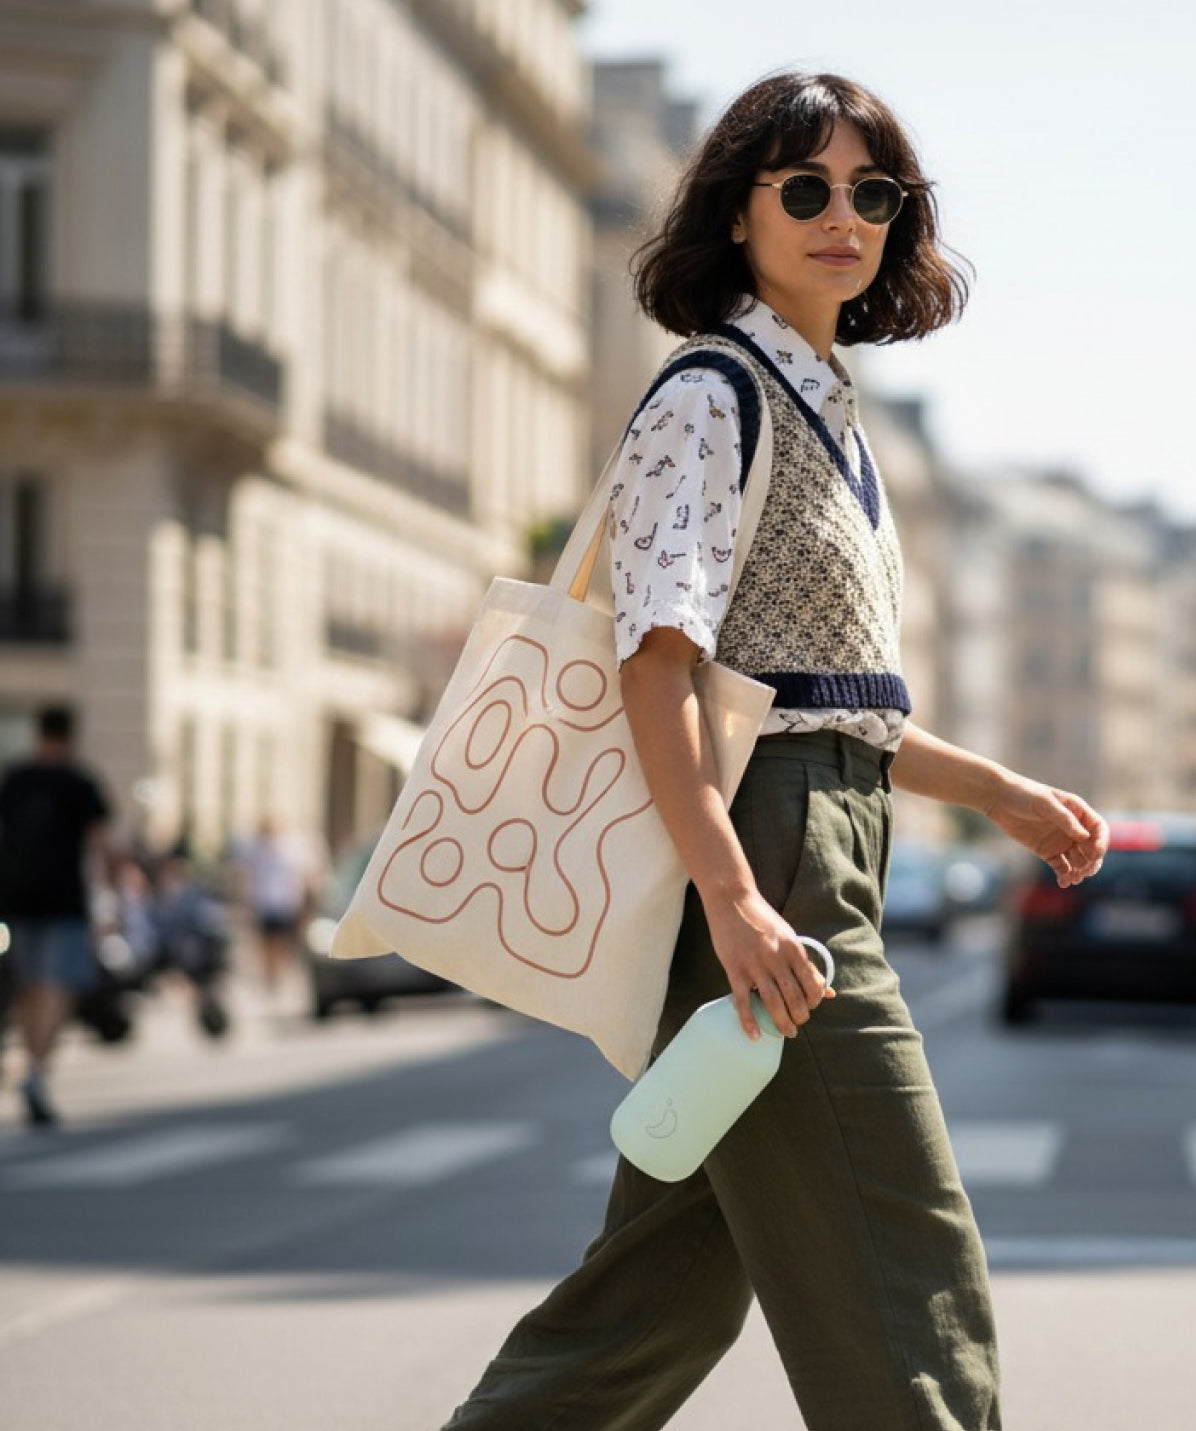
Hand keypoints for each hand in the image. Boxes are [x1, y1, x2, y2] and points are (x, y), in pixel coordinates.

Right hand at [703, 885, 834, 1038]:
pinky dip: (749, 1021)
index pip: (812, 983)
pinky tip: (755, 1035)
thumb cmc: (762, 917)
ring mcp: (754, 964)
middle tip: (798, 1023)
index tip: (811, 1006)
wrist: (732, 899)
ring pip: (772, 1002)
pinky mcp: (734, 969)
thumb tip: (828, 990)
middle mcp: (776, 957)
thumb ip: (805, 963)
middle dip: (800, 1016)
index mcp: (793, 947)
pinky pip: (743, 1001)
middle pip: (794, 997)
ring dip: (782, 1023)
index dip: (815, 1000)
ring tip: (787, 1033)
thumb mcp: (789, 936)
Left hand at [984, 775, 1107, 886]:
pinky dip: (1064, 875)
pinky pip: (1061, 867)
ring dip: (1079, 871)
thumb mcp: (1044, 803)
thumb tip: (1085, 837)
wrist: (998, 799)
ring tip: (1073, 879)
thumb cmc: (1023, 794)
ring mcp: (1060, 841)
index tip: (1095, 853)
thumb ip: (1065, 819)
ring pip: (1078, 860)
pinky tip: (1063, 882)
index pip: (1098, 829)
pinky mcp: (1047, 851)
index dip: (1101, 842)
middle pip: (1091, 848)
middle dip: (1091, 861)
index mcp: (1077, 812)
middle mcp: (1072, 828)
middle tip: (1085, 871)